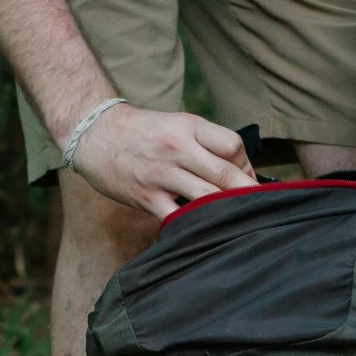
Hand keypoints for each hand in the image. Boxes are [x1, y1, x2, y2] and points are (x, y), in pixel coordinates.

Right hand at [68, 104, 253, 218]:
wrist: (95, 134)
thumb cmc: (143, 133)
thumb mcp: (177, 125)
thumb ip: (207, 144)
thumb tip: (242, 173)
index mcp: (190, 127)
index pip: (233, 146)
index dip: (247, 167)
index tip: (249, 183)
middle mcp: (178, 148)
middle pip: (226, 174)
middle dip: (247, 194)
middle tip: (260, 209)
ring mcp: (162, 174)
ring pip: (208, 197)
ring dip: (226, 212)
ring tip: (238, 223)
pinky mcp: (146, 196)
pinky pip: (176, 217)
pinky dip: (192, 226)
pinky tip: (203, 231)